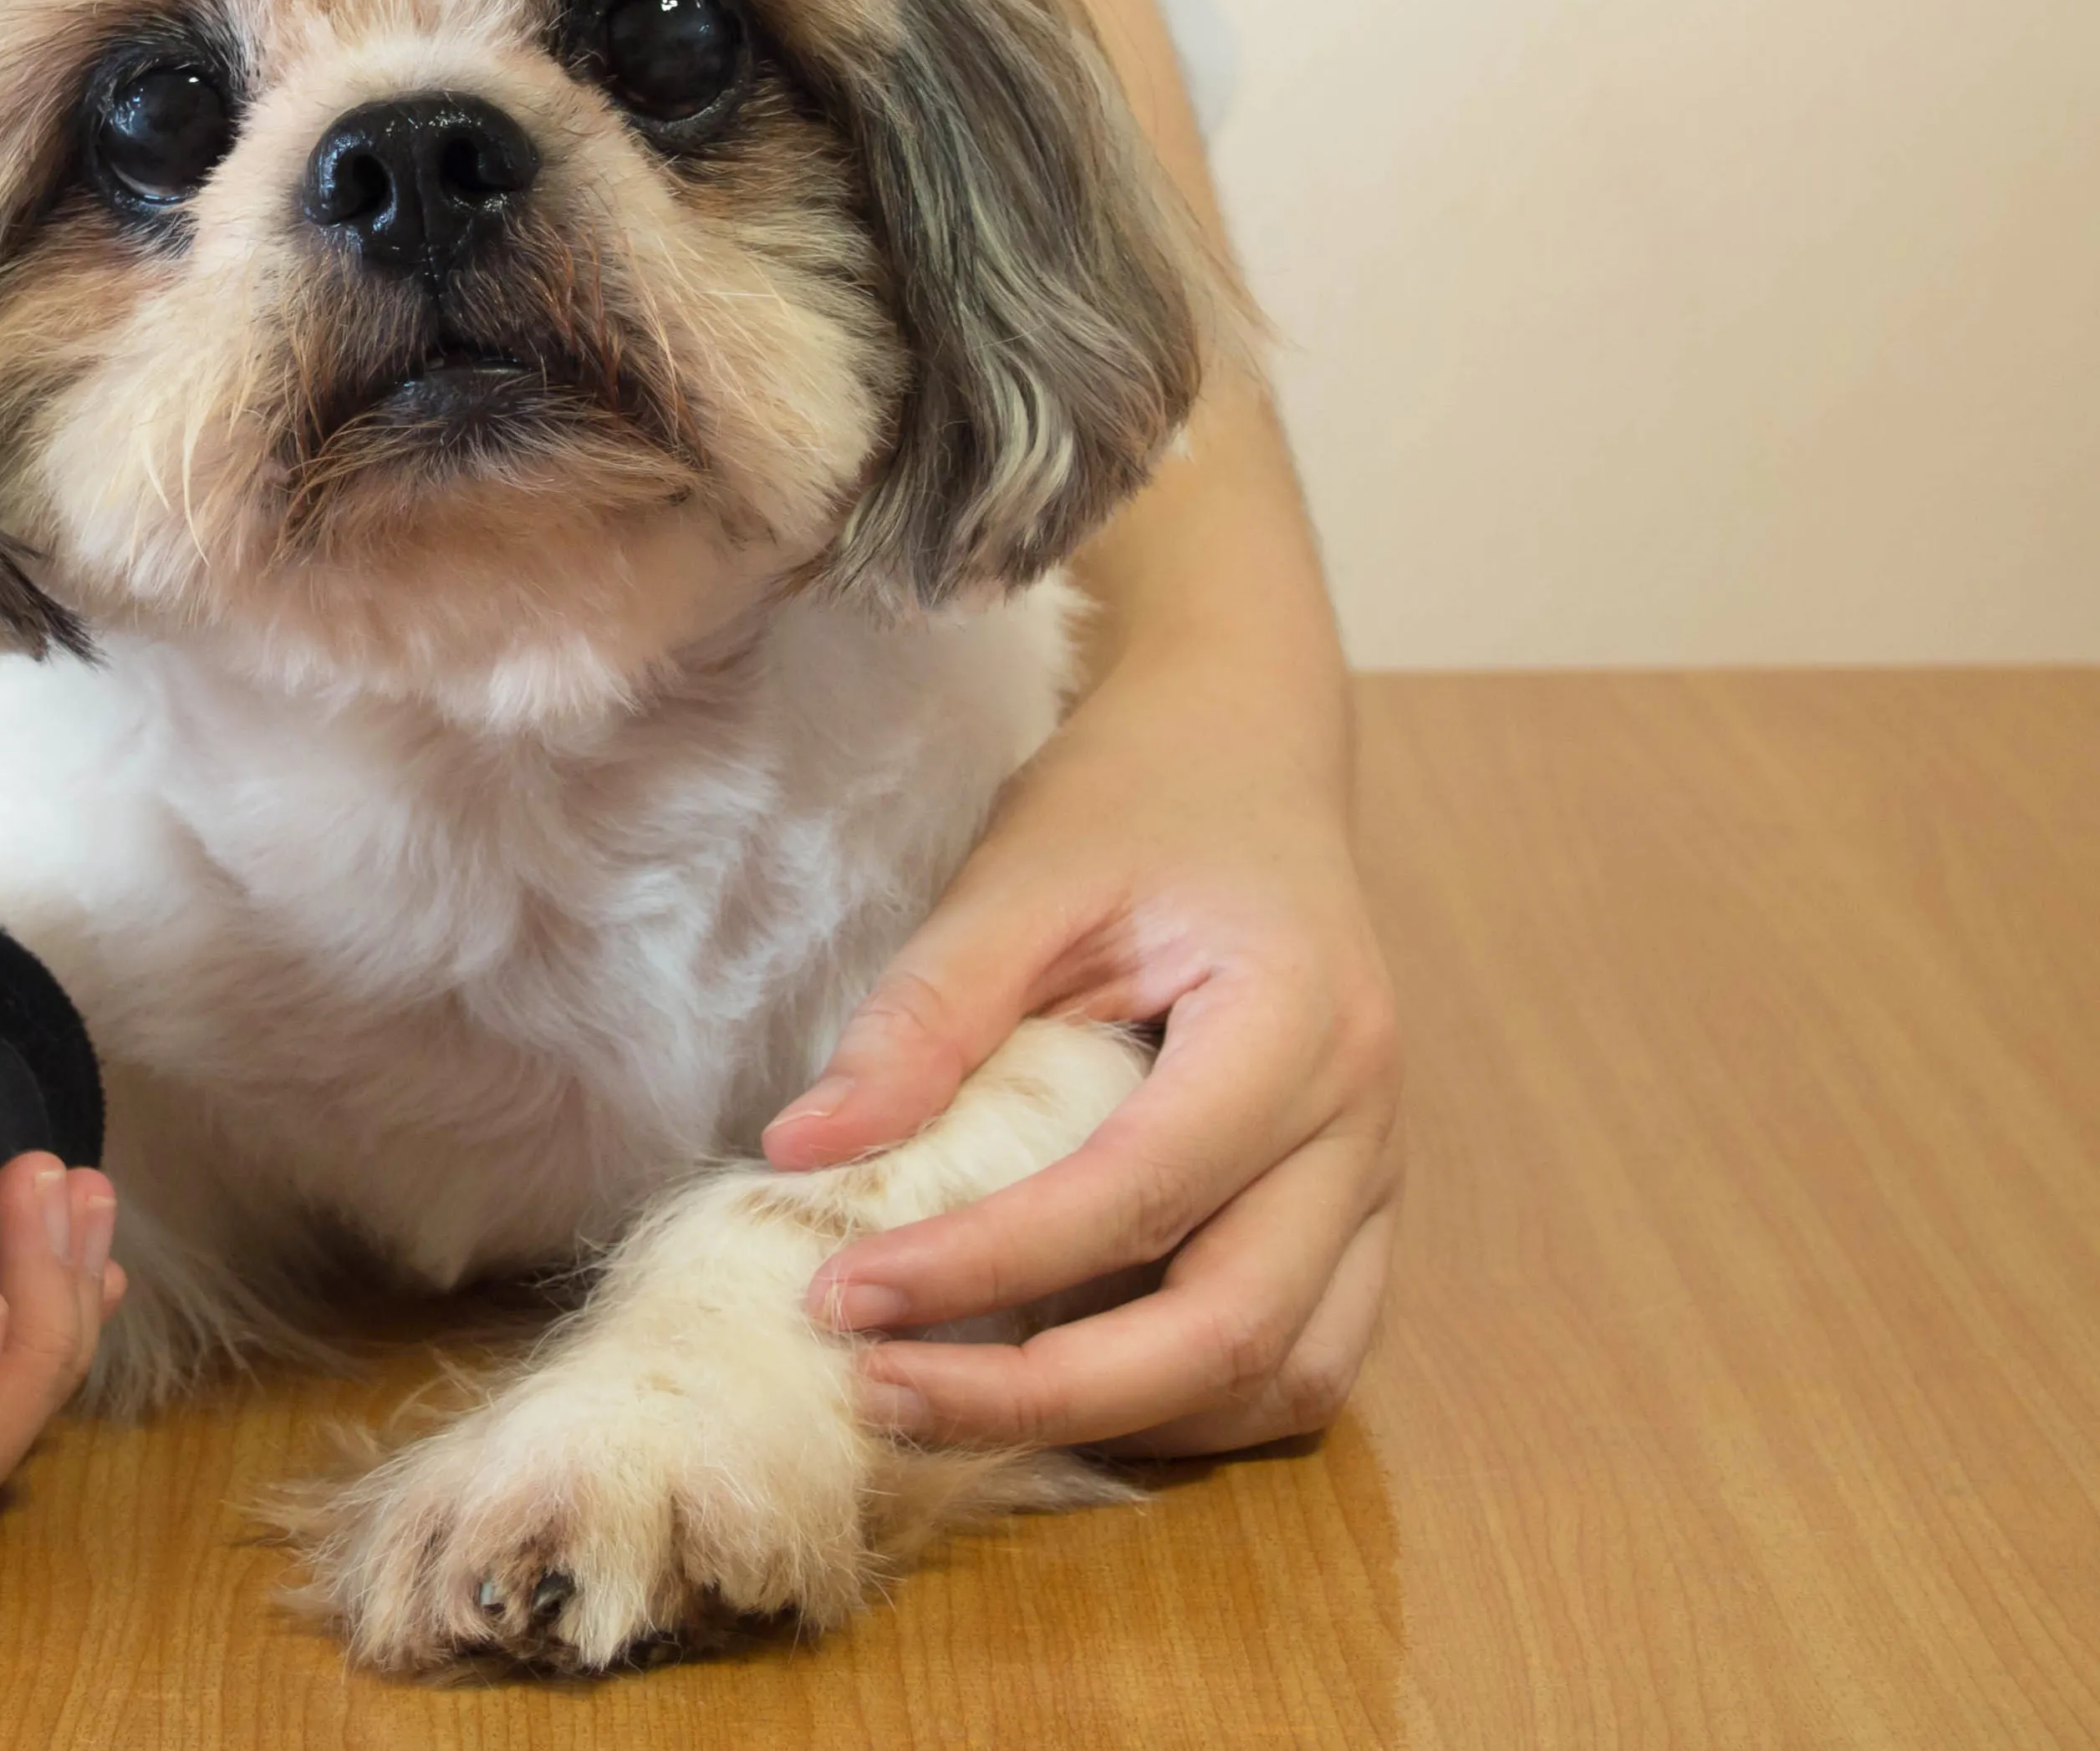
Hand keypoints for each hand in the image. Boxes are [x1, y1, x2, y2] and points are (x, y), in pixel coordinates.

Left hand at [758, 651, 1401, 1454]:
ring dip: (1126, 1421)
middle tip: (879, 1393)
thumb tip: (802, 1152)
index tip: (838, 1296)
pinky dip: (1183, 1400)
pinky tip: (1056, 1376)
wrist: (1248, 754)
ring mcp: (1373, 1180)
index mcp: (1296, 1018)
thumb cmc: (1136, 803)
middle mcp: (1361, 1122)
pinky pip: (1299, 1358)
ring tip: (957, 1399)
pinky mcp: (1351, 1215)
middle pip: (1231, 1331)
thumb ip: (925, 1012)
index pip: (1137, 1190)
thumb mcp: (1019, 874)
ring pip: (1285, 1377)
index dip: (983, 1266)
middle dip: (1047, 1396)